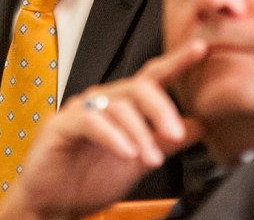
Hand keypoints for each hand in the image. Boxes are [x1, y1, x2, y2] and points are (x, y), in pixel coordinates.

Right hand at [0, 40, 208, 219]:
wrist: (54, 204)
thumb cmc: (88, 179)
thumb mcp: (138, 162)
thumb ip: (165, 142)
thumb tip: (198, 126)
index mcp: (124, 105)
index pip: (154, 77)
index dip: (177, 62)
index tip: (200, 49)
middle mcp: (104, 101)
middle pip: (139, 87)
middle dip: (162, 109)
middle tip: (176, 135)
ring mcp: (82, 110)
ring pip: (119, 106)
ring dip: (140, 133)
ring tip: (152, 159)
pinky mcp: (62, 125)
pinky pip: (91, 122)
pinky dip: (113, 137)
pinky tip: (127, 152)